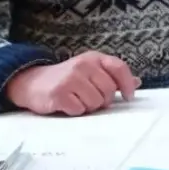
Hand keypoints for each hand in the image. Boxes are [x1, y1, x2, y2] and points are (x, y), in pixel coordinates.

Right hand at [5, 51, 139, 116]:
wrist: (31, 83)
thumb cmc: (66, 79)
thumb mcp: (89, 71)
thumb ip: (112, 76)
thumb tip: (137, 82)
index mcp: (94, 58)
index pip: (119, 68)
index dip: (127, 84)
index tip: (128, 97)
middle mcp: (83, 65)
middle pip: (109, 91)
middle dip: (103, 100)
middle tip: (90, 98)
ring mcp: (70, 78)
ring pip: (96, 103)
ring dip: (88, 107)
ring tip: (77, 100)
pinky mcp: (59, 93)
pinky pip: (79, 110)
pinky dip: (75, 111)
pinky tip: (67, 104)